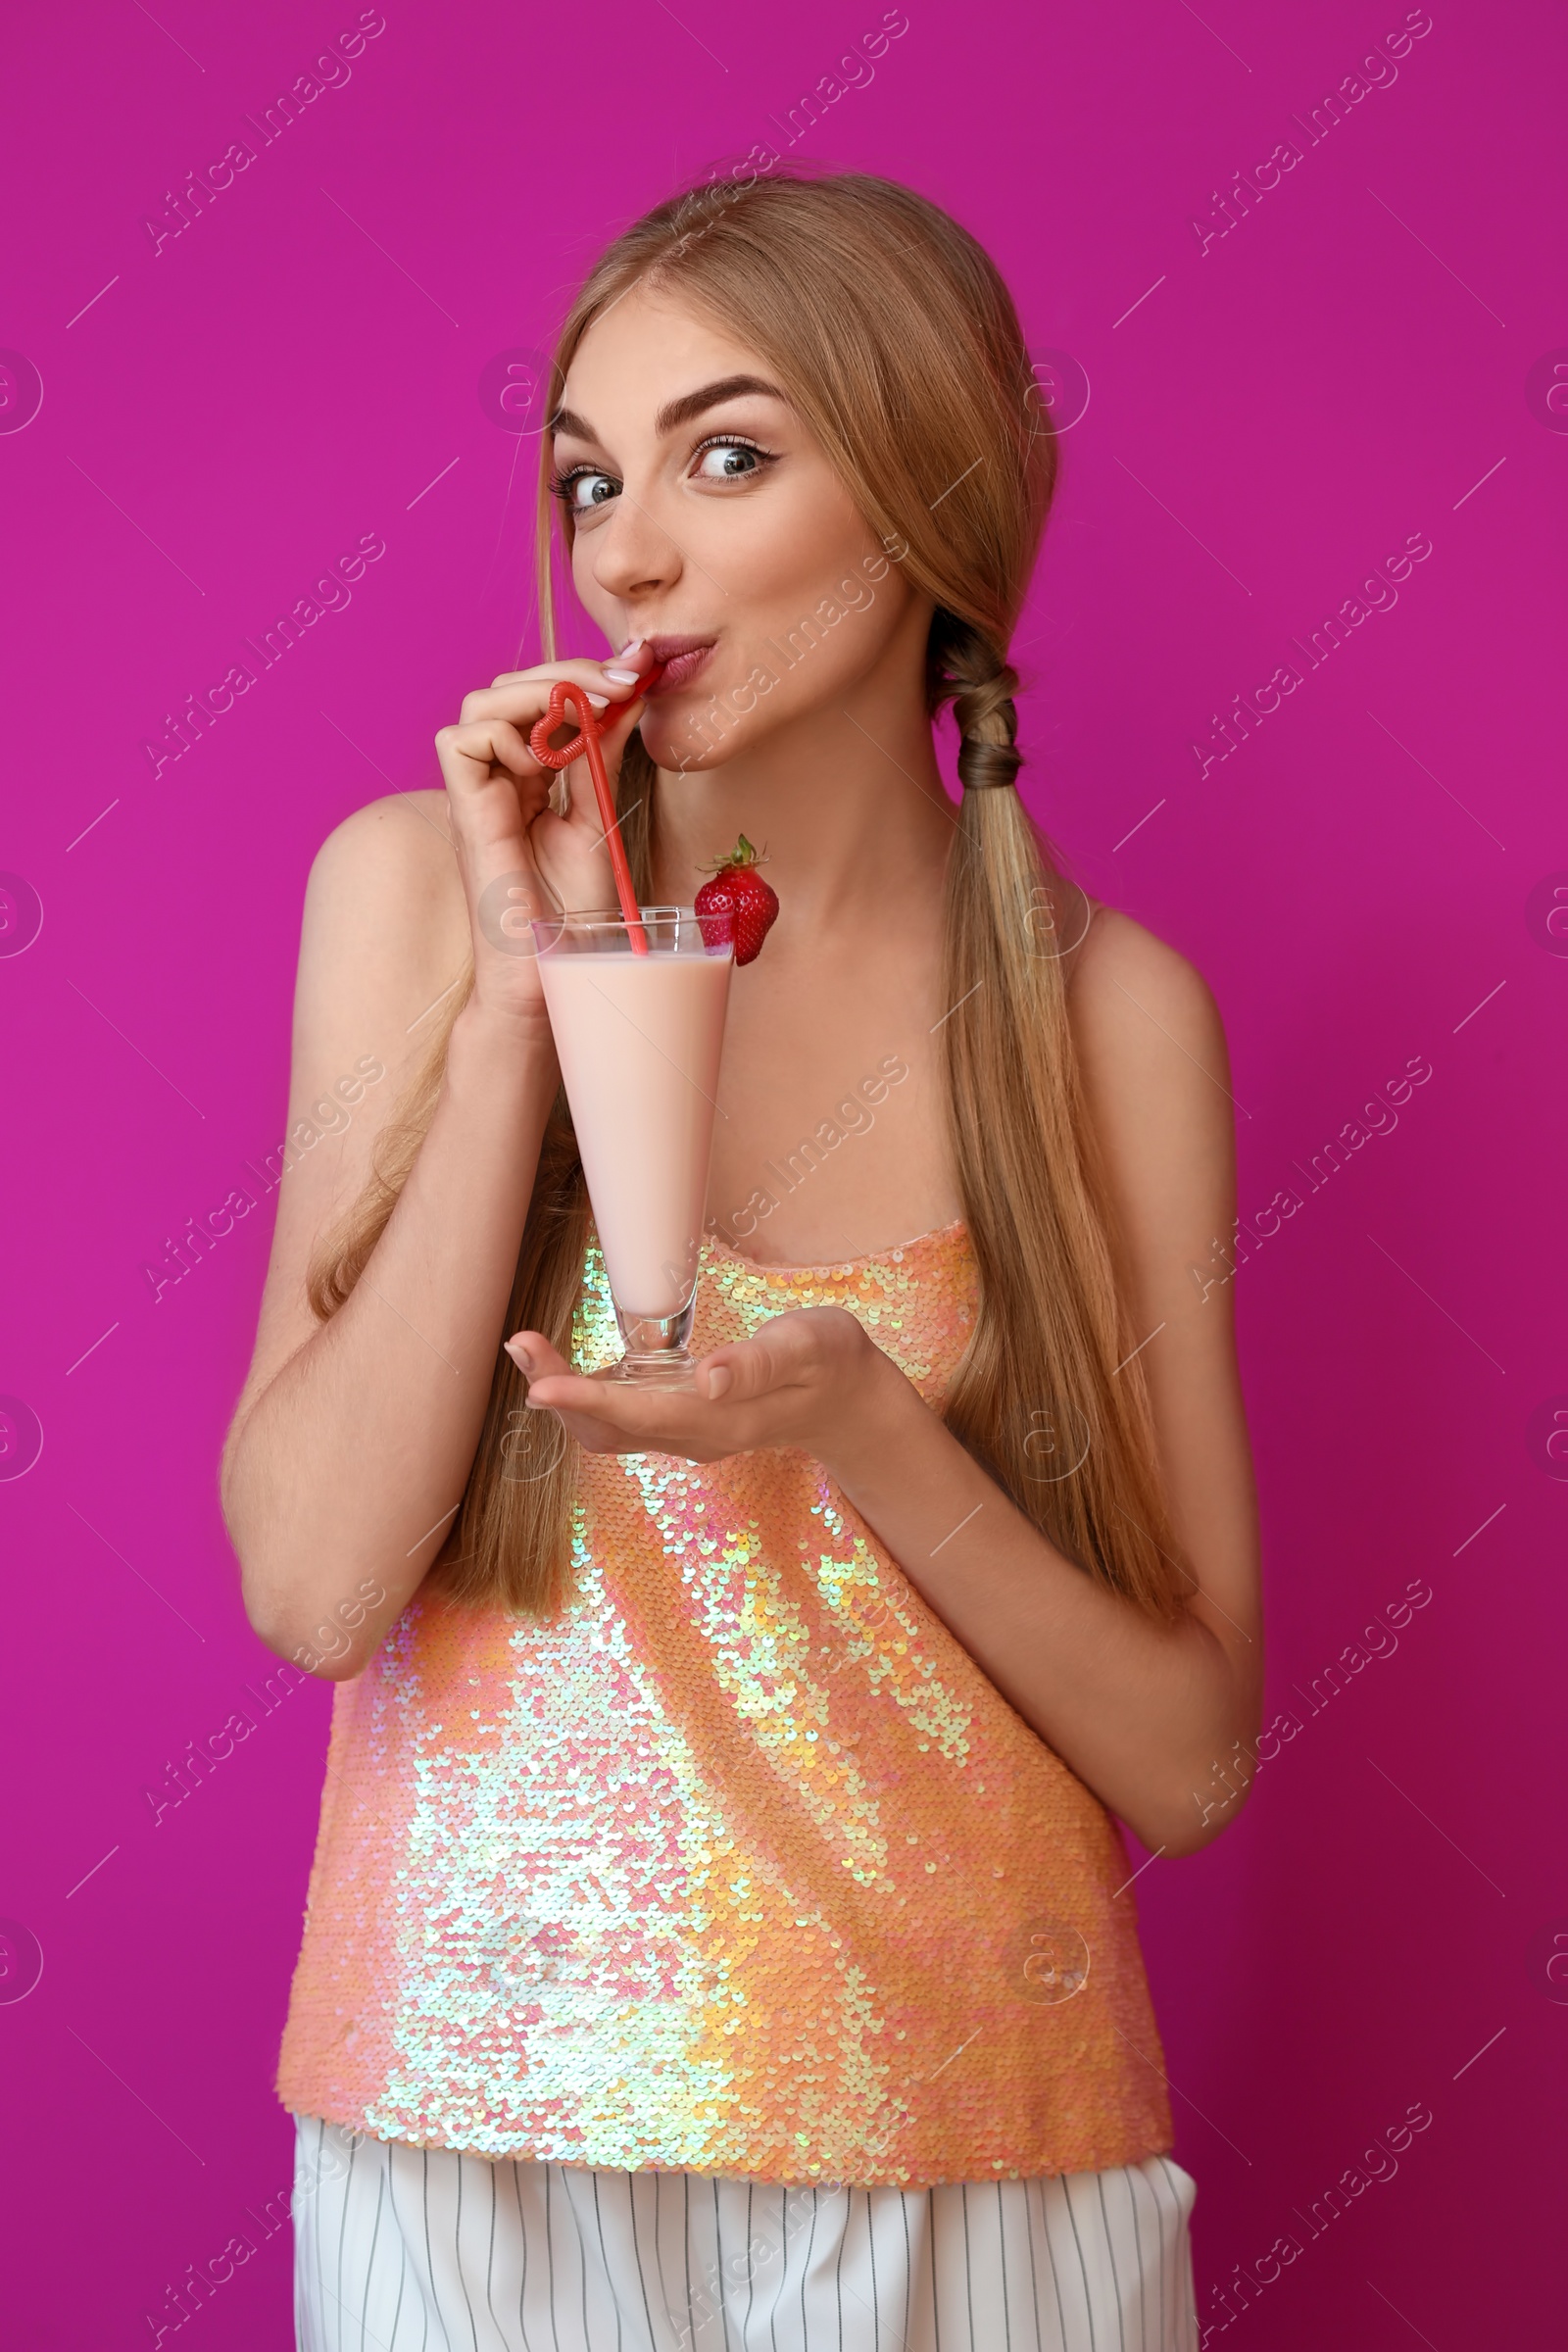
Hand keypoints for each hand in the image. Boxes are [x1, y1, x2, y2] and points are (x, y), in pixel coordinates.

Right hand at [433, 641, 657, 1026]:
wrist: (555, 972)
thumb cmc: (573, 912)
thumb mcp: (598, 815)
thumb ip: (603, 754)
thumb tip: (625, 694)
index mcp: (527, 779)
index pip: (541, 702)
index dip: (586, 677)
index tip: (641, 670)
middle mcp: (496, 780)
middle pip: (508, 689)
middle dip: (569, 672)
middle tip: (626, 680)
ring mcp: (476, 796)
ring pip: (480, 704)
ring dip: (539, 692)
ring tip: (591, 714)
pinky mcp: (464, 813)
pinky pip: (460, 741)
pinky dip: (504, 733)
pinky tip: (547, 761)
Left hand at [506, 1304, 899, 1467]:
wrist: (847, 1400)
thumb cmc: (829, 1362)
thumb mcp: (808, 1347)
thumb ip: (759, 1363)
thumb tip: (709, 1379)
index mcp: (722, 1422)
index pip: (641, 1417)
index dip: (588, 1403)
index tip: (543, 1386)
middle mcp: (694, 1438)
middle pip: (609, 1430)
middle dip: (559, 1394)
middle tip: (520, 1345)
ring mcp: (684, 1435)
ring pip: (606, 1429)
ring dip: (563, 1396)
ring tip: (526, 1348)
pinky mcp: (677, 1422)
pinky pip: (617, 1420)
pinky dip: (582, 1395)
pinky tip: (559, 1364)